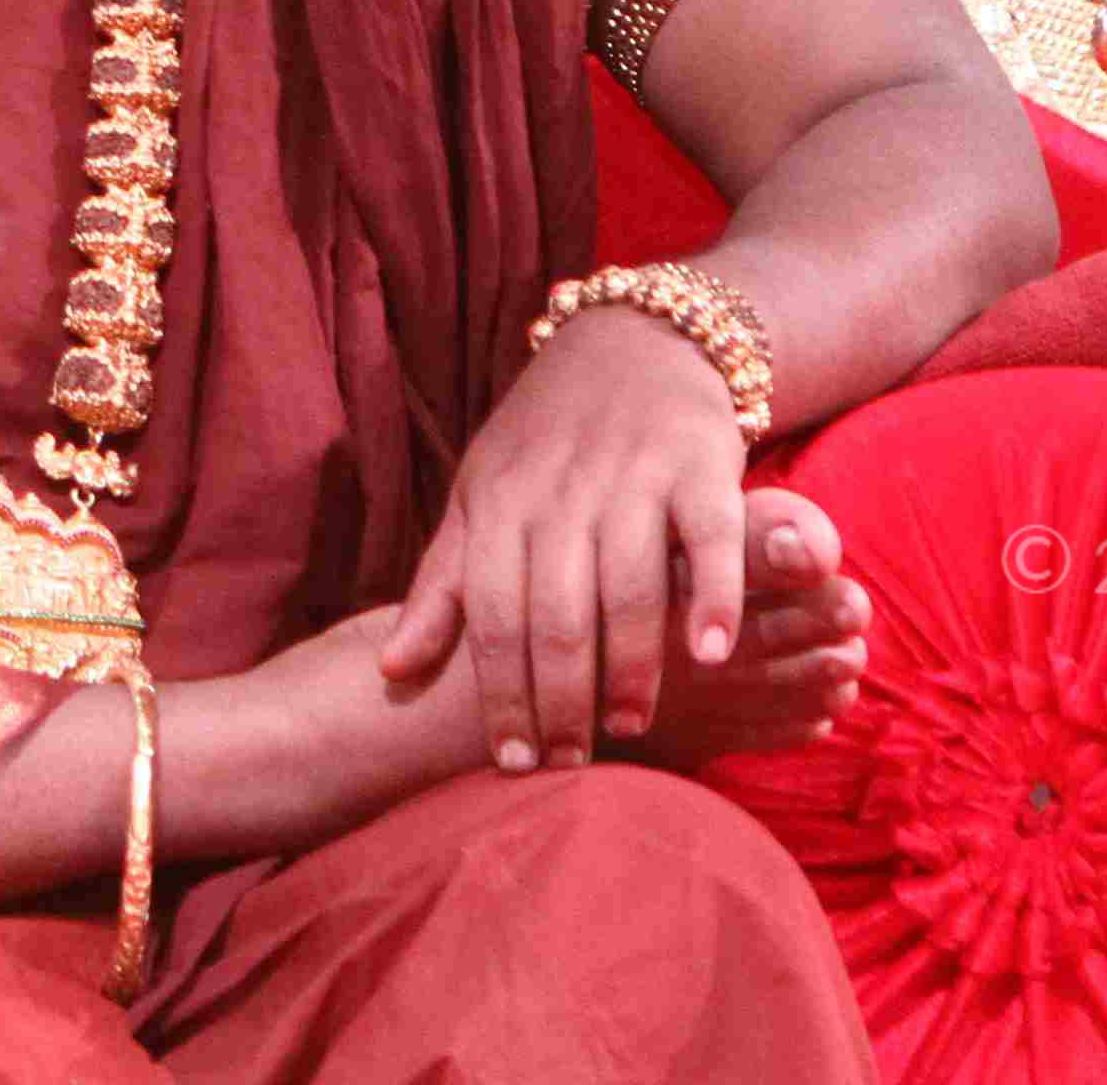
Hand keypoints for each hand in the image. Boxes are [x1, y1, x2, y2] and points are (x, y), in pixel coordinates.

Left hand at [375, 307, 866, 768]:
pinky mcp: (702, 464)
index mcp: (501, 502)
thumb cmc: (548, 441)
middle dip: (561, 699)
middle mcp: (563, 490)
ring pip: (629, 585)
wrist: (636, 341)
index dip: (499, 694)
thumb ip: (444, 584)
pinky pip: (710, 540)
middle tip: (570, 764)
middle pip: (557, 612)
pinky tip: (713, 656)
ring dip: (631, 665)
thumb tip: (391, 669)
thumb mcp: (481, 497)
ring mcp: (634, 475)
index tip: (511, 762)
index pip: (492, 614)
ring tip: (630, 726)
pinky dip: (715, 598)